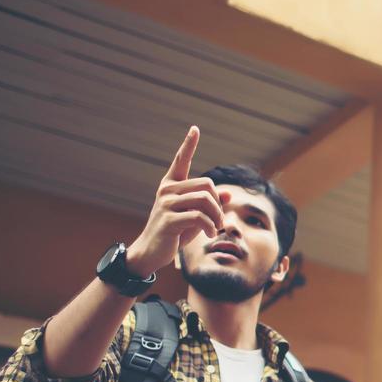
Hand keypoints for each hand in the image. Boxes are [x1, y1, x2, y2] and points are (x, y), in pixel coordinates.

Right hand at [124, 126, 223, 275]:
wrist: (152, 252)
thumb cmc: (175, 233)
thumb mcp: (196, 216)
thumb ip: (211, 204)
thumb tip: (229, 194)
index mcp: (171, 186)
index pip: (181, 160)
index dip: (188, 144)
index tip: (195, 129)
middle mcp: (167, 190)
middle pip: (207, 184)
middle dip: (218, 203)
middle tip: (219, 219)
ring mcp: (167, 204)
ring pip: (205, 199)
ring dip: (217, 216)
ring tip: (216, 228)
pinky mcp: (169, 219)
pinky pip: (199, 216)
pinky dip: (210, 226)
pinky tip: (209, 234)